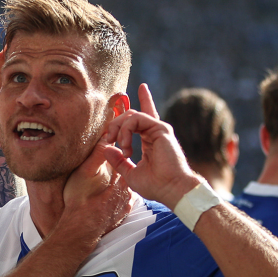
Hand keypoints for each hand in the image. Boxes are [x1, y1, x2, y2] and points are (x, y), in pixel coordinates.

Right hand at [58, 152, 131, 243]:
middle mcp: (126, 186)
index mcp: (117, 174)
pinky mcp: (124, 211)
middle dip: (113, 169)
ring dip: (114, 184)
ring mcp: (127, 200)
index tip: (100, 155)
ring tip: (100, 188)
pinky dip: (115, 197)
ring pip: (123, 185)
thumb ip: (97, 153)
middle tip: (98, 174)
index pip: (119, 156)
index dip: (110, 152)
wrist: (81, 228)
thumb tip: (107, 137)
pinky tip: (104, 199)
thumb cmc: (79, 199)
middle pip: (122, 171)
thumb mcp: (84, 172)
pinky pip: (122, 199)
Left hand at [102, 84, 201, 208]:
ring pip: (132, 115)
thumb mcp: (130, 173)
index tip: (141, 87)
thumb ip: (118, 161)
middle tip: (109, 140)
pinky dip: (126, 130)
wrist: (171, 189)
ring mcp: (158, 129)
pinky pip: (137, 118)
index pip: (142, 118)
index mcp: (149, 140)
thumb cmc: (154, 185)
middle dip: (115, 125)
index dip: (144, 100)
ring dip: (119, 129)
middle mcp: (154, 132)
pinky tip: (126, 145)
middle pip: (130, 115)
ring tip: (122, 147)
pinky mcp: (161, 129)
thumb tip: (106, 149)